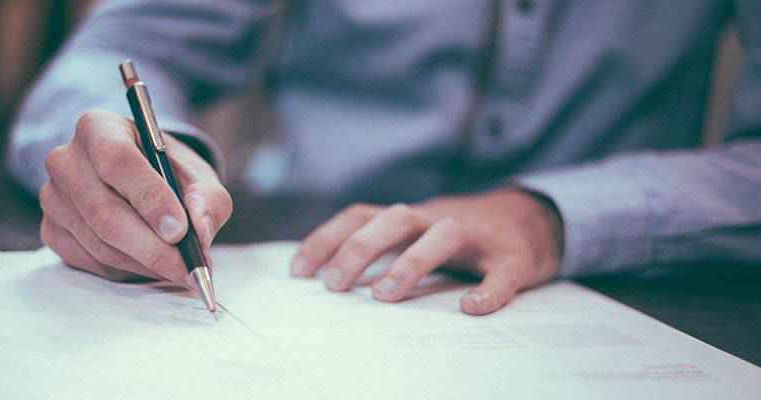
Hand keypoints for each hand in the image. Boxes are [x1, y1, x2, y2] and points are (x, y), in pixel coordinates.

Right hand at [39, 110, 231, 282]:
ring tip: (178, 268)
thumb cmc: (166, 172)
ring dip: (145, 263)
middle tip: (187, 267)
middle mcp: (66, 160)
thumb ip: (207, 198)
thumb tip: (200, 230)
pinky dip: (127, 270)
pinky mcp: (52, 231)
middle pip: (104, 212)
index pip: (117, 160)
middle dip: (152, 247)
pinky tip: (150, 264)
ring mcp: (53, 198)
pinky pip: (91, 262)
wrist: (138, 181)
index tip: (180, 230)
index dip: (149, 198)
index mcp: (99, 128)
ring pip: (100, 243)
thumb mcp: (197, 175)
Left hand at [290, 189, 562, 314]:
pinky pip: (502, 272)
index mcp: (410, 217)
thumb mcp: (415, 233)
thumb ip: (380, 246)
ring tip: (384, 296)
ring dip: (411, 262)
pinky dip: (489, 290)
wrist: (532, 219)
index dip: (327, 238)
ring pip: (443, 235)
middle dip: (359, 248)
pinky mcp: (514, 257)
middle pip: (395, 219)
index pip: (361, 216)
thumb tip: (326, 274)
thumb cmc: (459, 235)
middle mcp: (438, 218)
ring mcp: (478, 236)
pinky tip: (472, 308)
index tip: (298, 271)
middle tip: (333, 286)